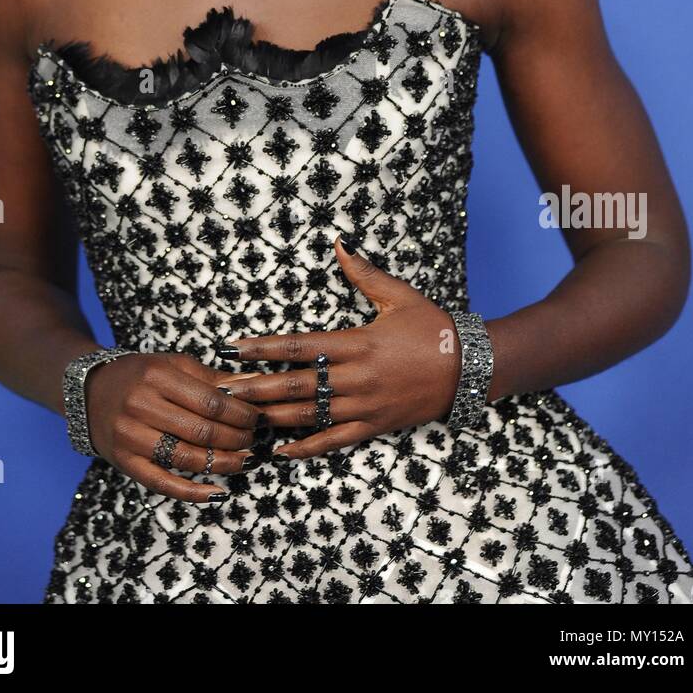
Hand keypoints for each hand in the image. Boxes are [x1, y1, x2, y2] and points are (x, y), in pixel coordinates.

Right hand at [84, 349, 264, 499]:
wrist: (89, 392)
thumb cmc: (140, 376)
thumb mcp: (172, 365)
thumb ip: (212, 378)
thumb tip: (254, 384)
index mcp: (157, 376)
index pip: (210, 401)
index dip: (240, 413)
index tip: (258, 417)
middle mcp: (141, 405)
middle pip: (201, 430)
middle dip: (236, 438)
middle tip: (253, 439)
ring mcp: (130, 436)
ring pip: (186, 458)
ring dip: (223, 464)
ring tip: (244, 461)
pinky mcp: (125, 462)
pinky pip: (162, 483)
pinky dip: (192, 492)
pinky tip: (217, 493)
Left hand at [220, 236, 461, 459]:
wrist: (471, 369)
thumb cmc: (433, 328)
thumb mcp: (399, 296)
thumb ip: (364, 273)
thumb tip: (340, 243)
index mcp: (358, 343)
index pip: (300, 345)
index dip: (263, 348)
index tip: (233, 348)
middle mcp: (357, 377)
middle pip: (296, 384)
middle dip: (255, 387)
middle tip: (221, 388)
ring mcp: (364, 406)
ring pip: (309, 415)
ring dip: (271, 416)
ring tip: (239, 417)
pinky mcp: (374, 426)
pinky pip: (334, 441)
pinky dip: (306, 447)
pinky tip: (280, 450)